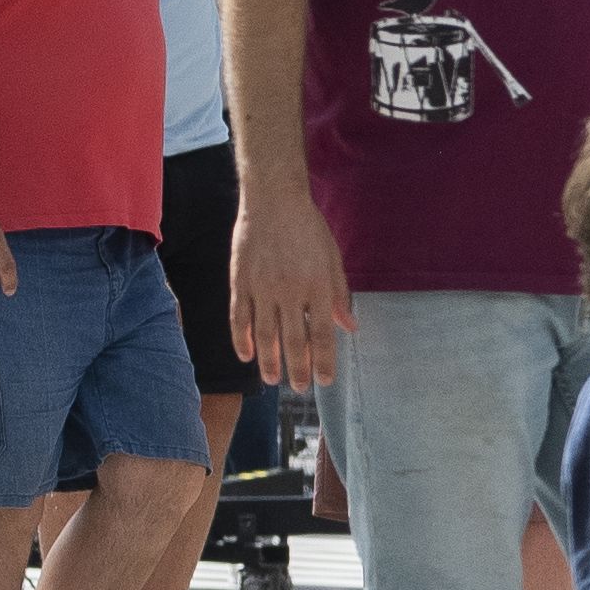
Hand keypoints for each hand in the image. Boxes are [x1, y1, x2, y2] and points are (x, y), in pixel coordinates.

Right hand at [237, 182, 351, 391]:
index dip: (323, 361)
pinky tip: (246, 355)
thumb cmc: (309, 229)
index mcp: (318, 287)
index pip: (322, 334)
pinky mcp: (240, 282)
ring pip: (264, 335)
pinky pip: (239, 318)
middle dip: (298, 369)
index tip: (325, 380)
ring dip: (268, 361)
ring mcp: (262, 288)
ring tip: (272, 380)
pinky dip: (242, 339)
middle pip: (293, 340)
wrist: (273, 201)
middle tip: (301, 388)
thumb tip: (350, 327)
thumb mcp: (333, 260)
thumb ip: (340, 295)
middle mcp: (290, 292)